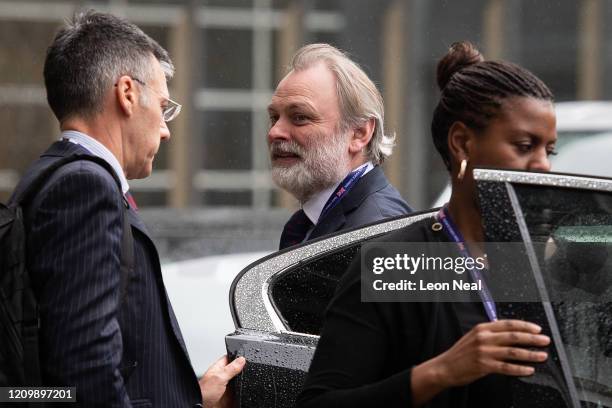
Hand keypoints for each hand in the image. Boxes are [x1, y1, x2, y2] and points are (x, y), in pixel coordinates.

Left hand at [199, 355, 245, 407]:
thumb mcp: (219, 377)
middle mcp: (223, 377)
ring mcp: (227, 387)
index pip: (230, 358)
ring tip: (246, 382)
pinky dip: (243, 392)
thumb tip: (241, 359)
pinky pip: (240, 392)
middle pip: (236, 370)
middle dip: (242, 370)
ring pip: (239, 382)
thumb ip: (231, 368)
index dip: (238, 357)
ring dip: (243, 382)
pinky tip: (244, 391)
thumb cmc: (203, 393)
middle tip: (248, 370)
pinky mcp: (230, 397)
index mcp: (218, 369)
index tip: (246, 357)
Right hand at [434, 319, 549, 385]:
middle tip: (544, 341)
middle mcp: (484, 338)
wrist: (445, 367)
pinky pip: (507, 367)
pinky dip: (520, 369)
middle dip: (532, 338)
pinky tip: (529, 369)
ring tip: (542, 355)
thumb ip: (489, 333)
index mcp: (482, 328)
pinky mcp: (484, 366)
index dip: (525, 326)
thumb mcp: (473, 337)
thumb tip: (508, 332)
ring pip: (513, 352)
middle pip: (514, 336)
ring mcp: (484, 352)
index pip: (508, 324)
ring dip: (530, 354)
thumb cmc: (460, 354)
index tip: (537, 329)